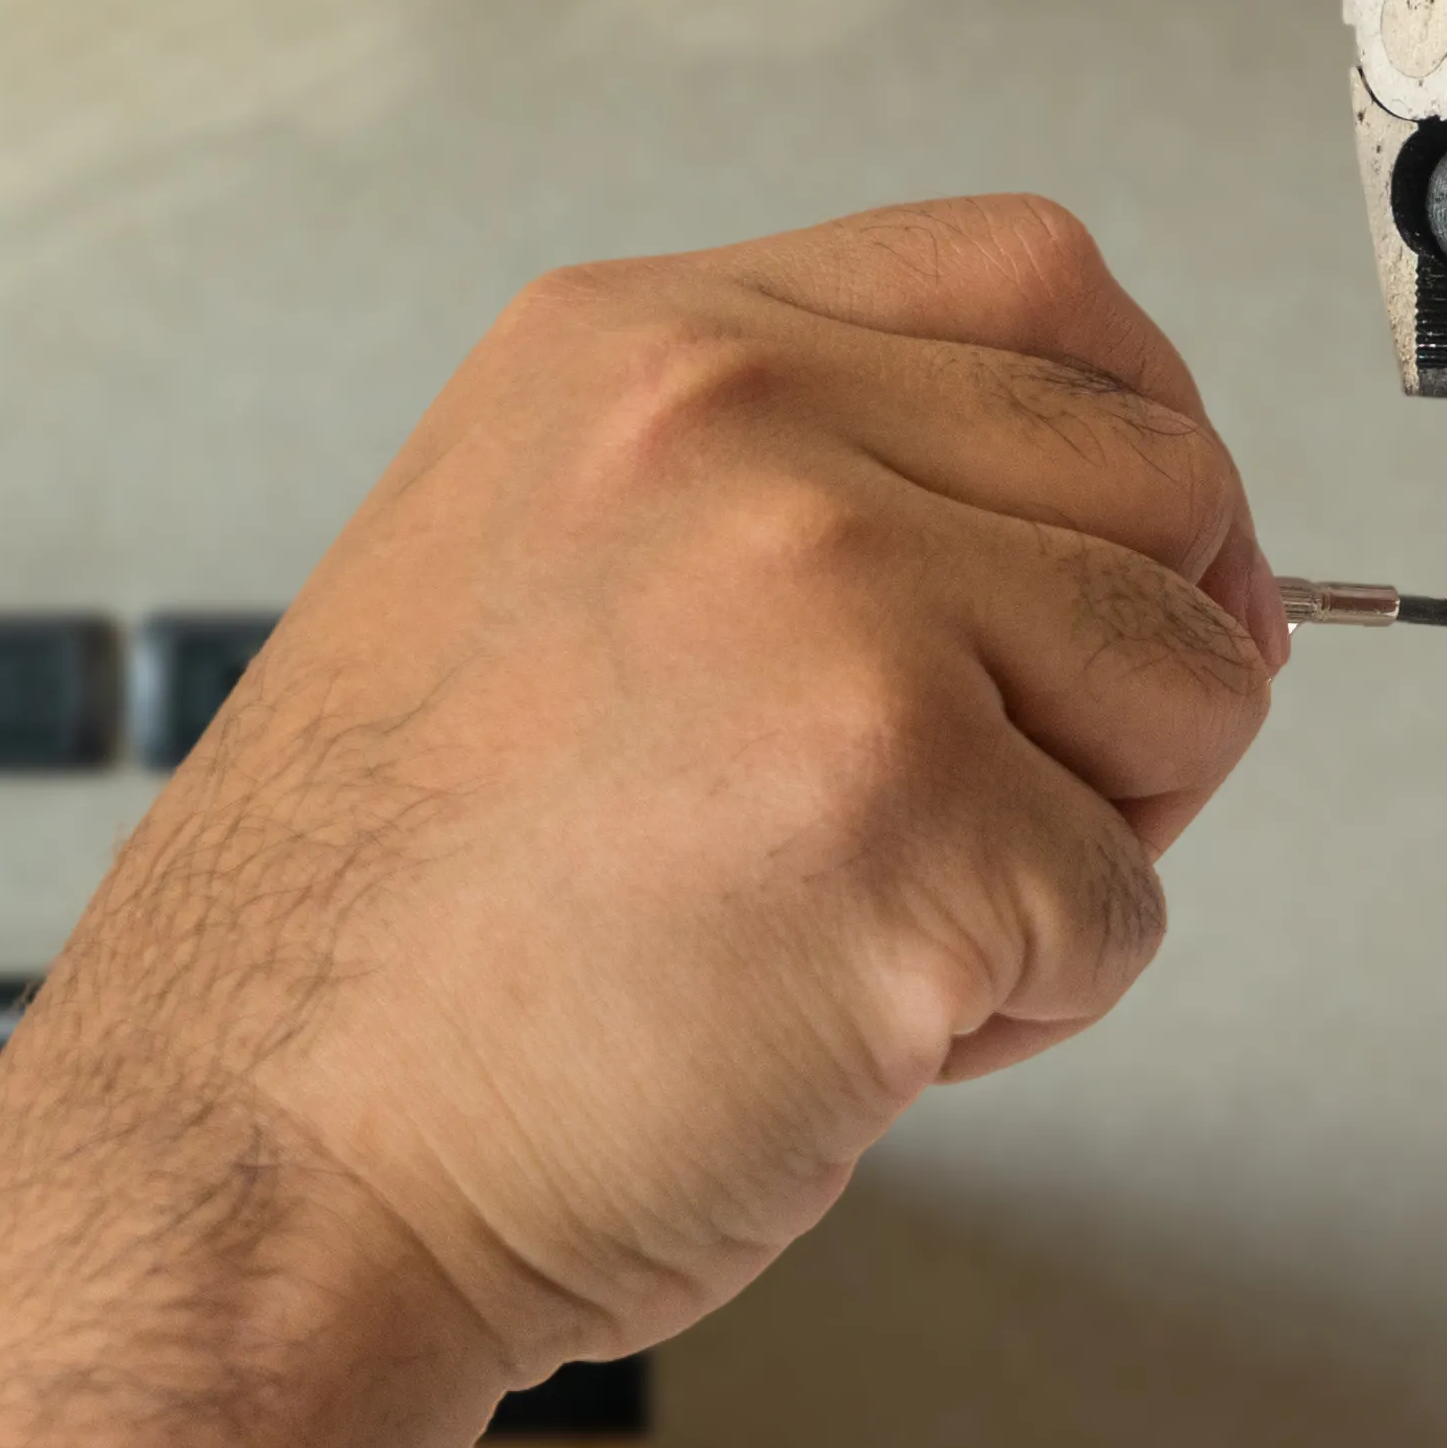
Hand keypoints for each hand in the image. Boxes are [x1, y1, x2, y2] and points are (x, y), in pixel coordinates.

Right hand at [0, 197, 1283, 1380]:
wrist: (253, 1167)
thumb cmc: (397, 935)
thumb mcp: (547, 560)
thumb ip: (803, 484)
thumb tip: (1126, 529)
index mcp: (646, 347)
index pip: (1039, 280)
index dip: (1133, 435)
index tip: (1125, 567)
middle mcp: (740, 430)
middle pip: (1166, 480)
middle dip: (1129, 667)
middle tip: (957, 808)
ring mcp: (835, 611)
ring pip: (1193, 685)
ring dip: (1085, 841)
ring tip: (859, 917)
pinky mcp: (911, 820)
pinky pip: (1129, 910)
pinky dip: (1029, 1007)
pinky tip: (831, 1027)